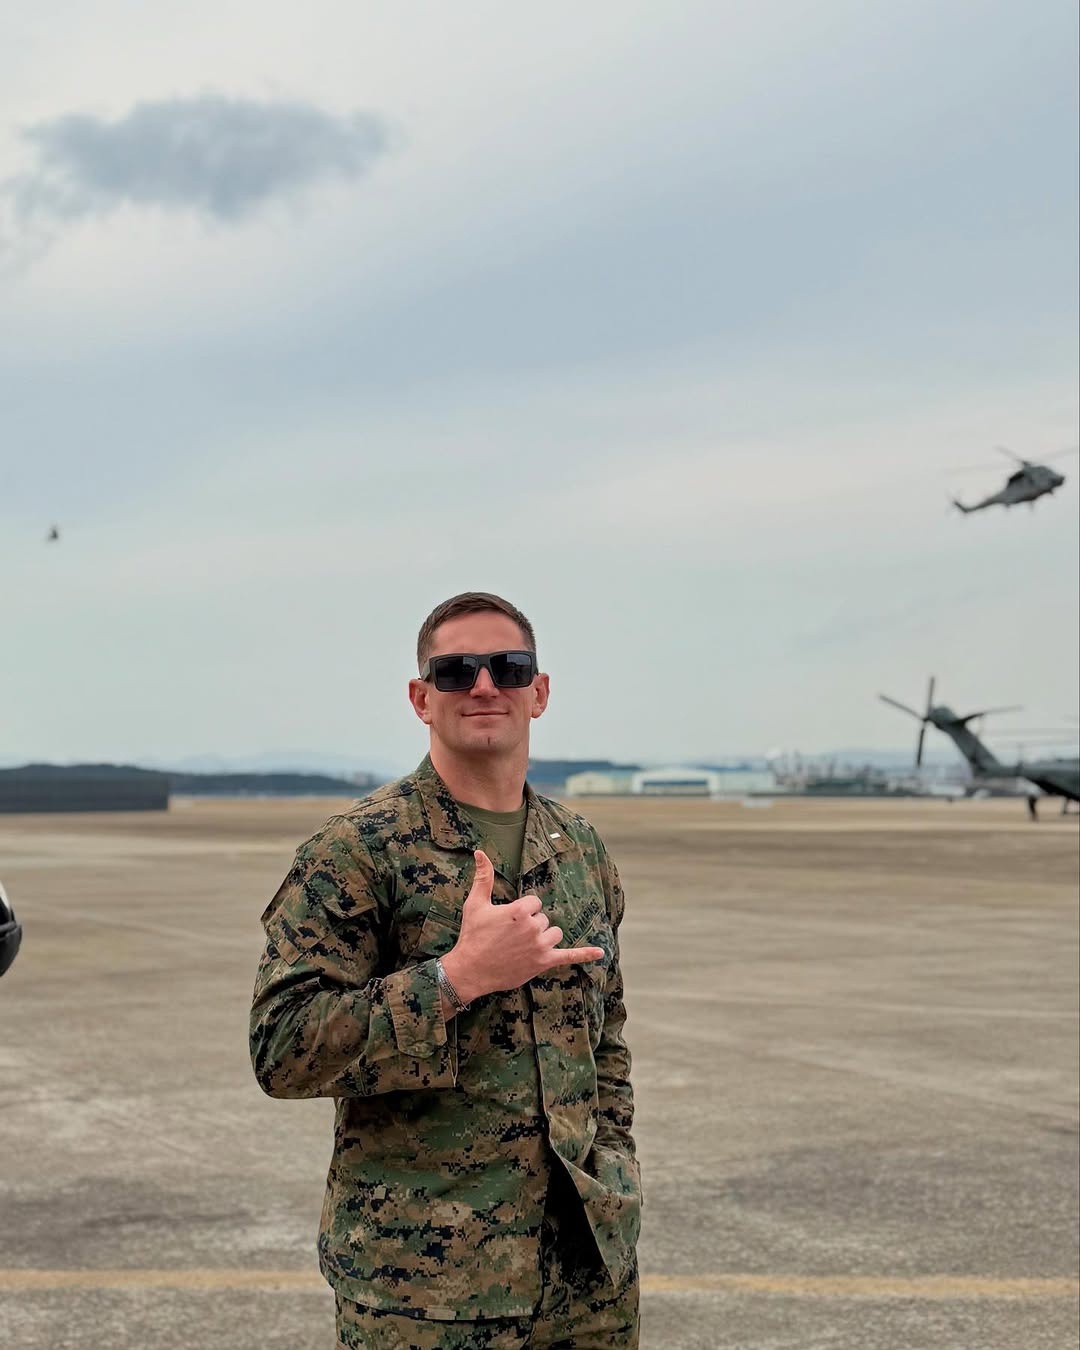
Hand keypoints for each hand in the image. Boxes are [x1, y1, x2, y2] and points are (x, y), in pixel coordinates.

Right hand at [440, 850, 603, 1005]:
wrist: (470, 970)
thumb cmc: (472, 936)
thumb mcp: (476, 904)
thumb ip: (483, 877)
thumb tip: (480, 852)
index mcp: (520, 910)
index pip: (535, 902)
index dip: (522, 910)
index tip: (508, 921)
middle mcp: (533, 927)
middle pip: (544, 918)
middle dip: (530, 925)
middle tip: (509, 937)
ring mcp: (540, 946)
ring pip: (554, 933)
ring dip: (544, 937)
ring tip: (523, 945)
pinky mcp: (543, 962)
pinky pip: (569, 956)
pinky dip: (585, 954)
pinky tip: (601, 953)